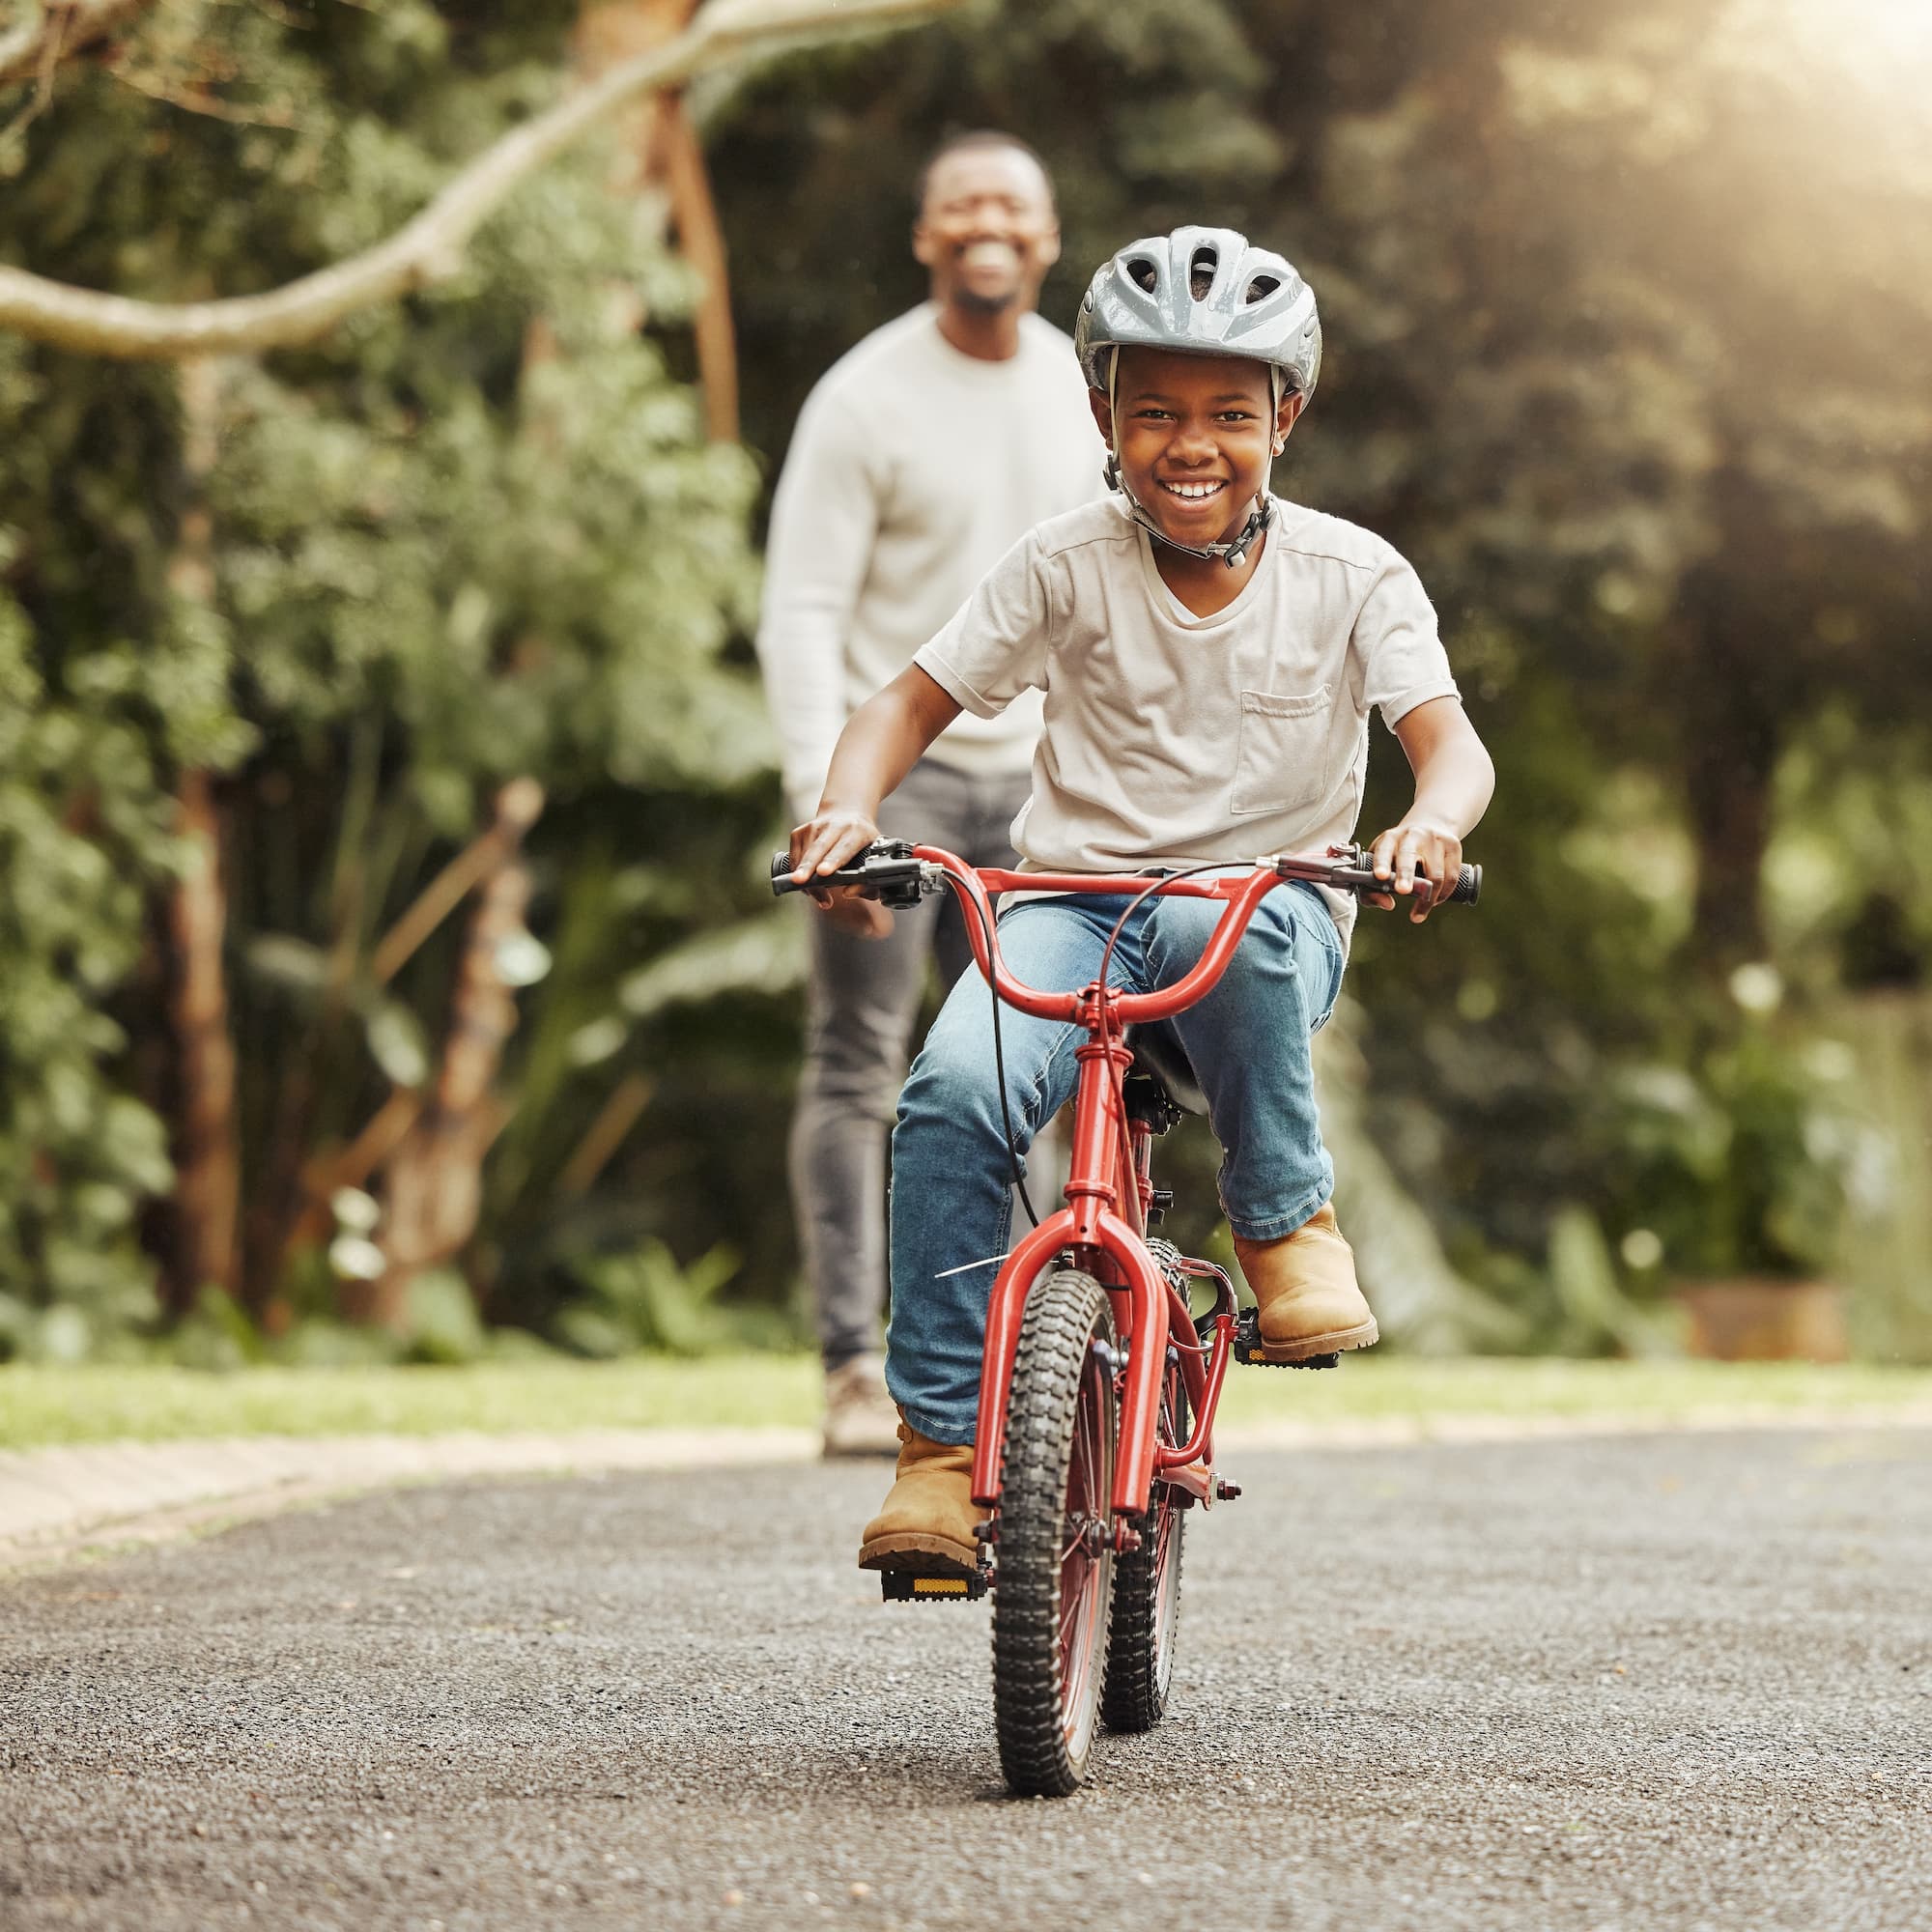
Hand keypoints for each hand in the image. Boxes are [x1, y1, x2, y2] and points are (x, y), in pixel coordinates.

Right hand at [787, 807, 892, 937]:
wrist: (847, 814)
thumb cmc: (862, 843)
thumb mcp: (872, 858)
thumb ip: (867, 882)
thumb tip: (848, 894)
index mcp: (857, 832)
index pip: (844, 848)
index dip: (833, 861)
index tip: (823, 872)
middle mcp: (834, 826)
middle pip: (819, 849)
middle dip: (808, 866)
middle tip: (800, 881)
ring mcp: (814, 827)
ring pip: (804, 855)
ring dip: (805, 876)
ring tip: (812, 893)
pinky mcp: (800, 831)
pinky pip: (795, 857)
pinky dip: (798, 872)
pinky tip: (807, 881)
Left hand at [1367, 817, 1462, 922]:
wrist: (1430, 825)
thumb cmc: (1399, 852)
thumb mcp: (1382, 863)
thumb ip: (1373, 889)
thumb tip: (1387, 905)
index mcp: (1389, 839)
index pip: (1383, 851)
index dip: (1381, 864)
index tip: (1380, 876)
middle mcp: (1412, 835)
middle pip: (1408, 857)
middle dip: (1405, 875)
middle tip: (1402, 891)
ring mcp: (1434, 839)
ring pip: (1435, 874)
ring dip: (1427, 899)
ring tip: (1418, 913)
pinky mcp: (1453, 846)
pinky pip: (1451, 877)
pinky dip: (1443, 894)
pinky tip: (1435, 900)